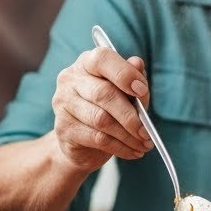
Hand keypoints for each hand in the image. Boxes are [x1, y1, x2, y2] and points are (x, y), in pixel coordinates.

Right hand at [52, 45, 154, 170]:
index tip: (142, 90)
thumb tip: (137, 63)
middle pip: (103, 94)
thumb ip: (133, 78)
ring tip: (144, 144)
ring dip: (128, 135)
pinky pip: (97, 138)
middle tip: (147, 131)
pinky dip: (120, 147)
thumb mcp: (127, 93)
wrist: (83, 143)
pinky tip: (133, 151)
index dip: (124, 74)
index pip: (102, 59)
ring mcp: (63, 103)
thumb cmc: (109, 110)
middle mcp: (70, 79)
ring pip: (101, 119)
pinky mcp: (63, 128)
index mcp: (87, 63)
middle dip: (131, 115)